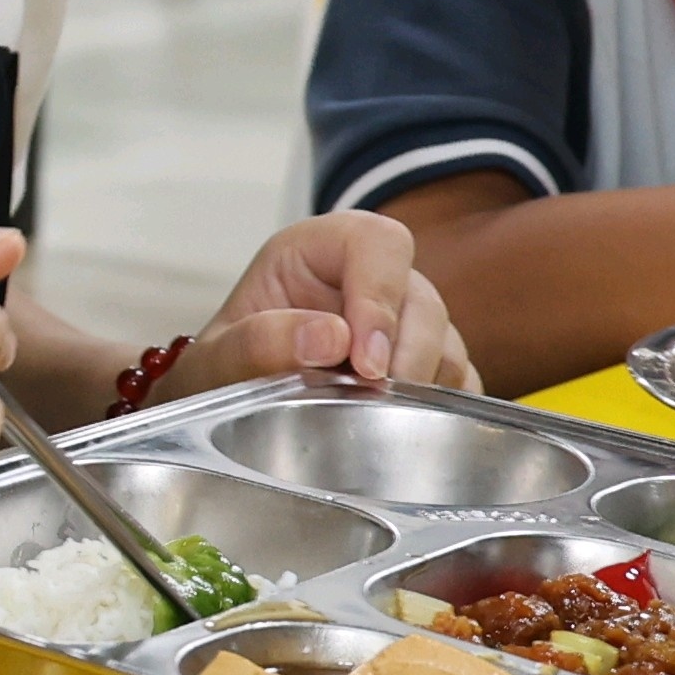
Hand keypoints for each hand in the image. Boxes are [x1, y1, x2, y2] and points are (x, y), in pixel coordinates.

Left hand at [174, 209, 474, 398]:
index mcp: (318, 250)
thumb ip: (259, 341)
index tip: (365, 363)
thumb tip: (330, 338)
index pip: (377, 244)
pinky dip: (441, 410)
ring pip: (447, 342)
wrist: (222, 406)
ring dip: (421, 387)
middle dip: (407, 356)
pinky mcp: (421, 365)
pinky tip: (403, 431)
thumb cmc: (221, 370)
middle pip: (421, 298)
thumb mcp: (217, 358)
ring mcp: (401, 321)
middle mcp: (367, 278)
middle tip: (375, 402)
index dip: (380, 298)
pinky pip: (457, 382)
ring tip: (375, 420)